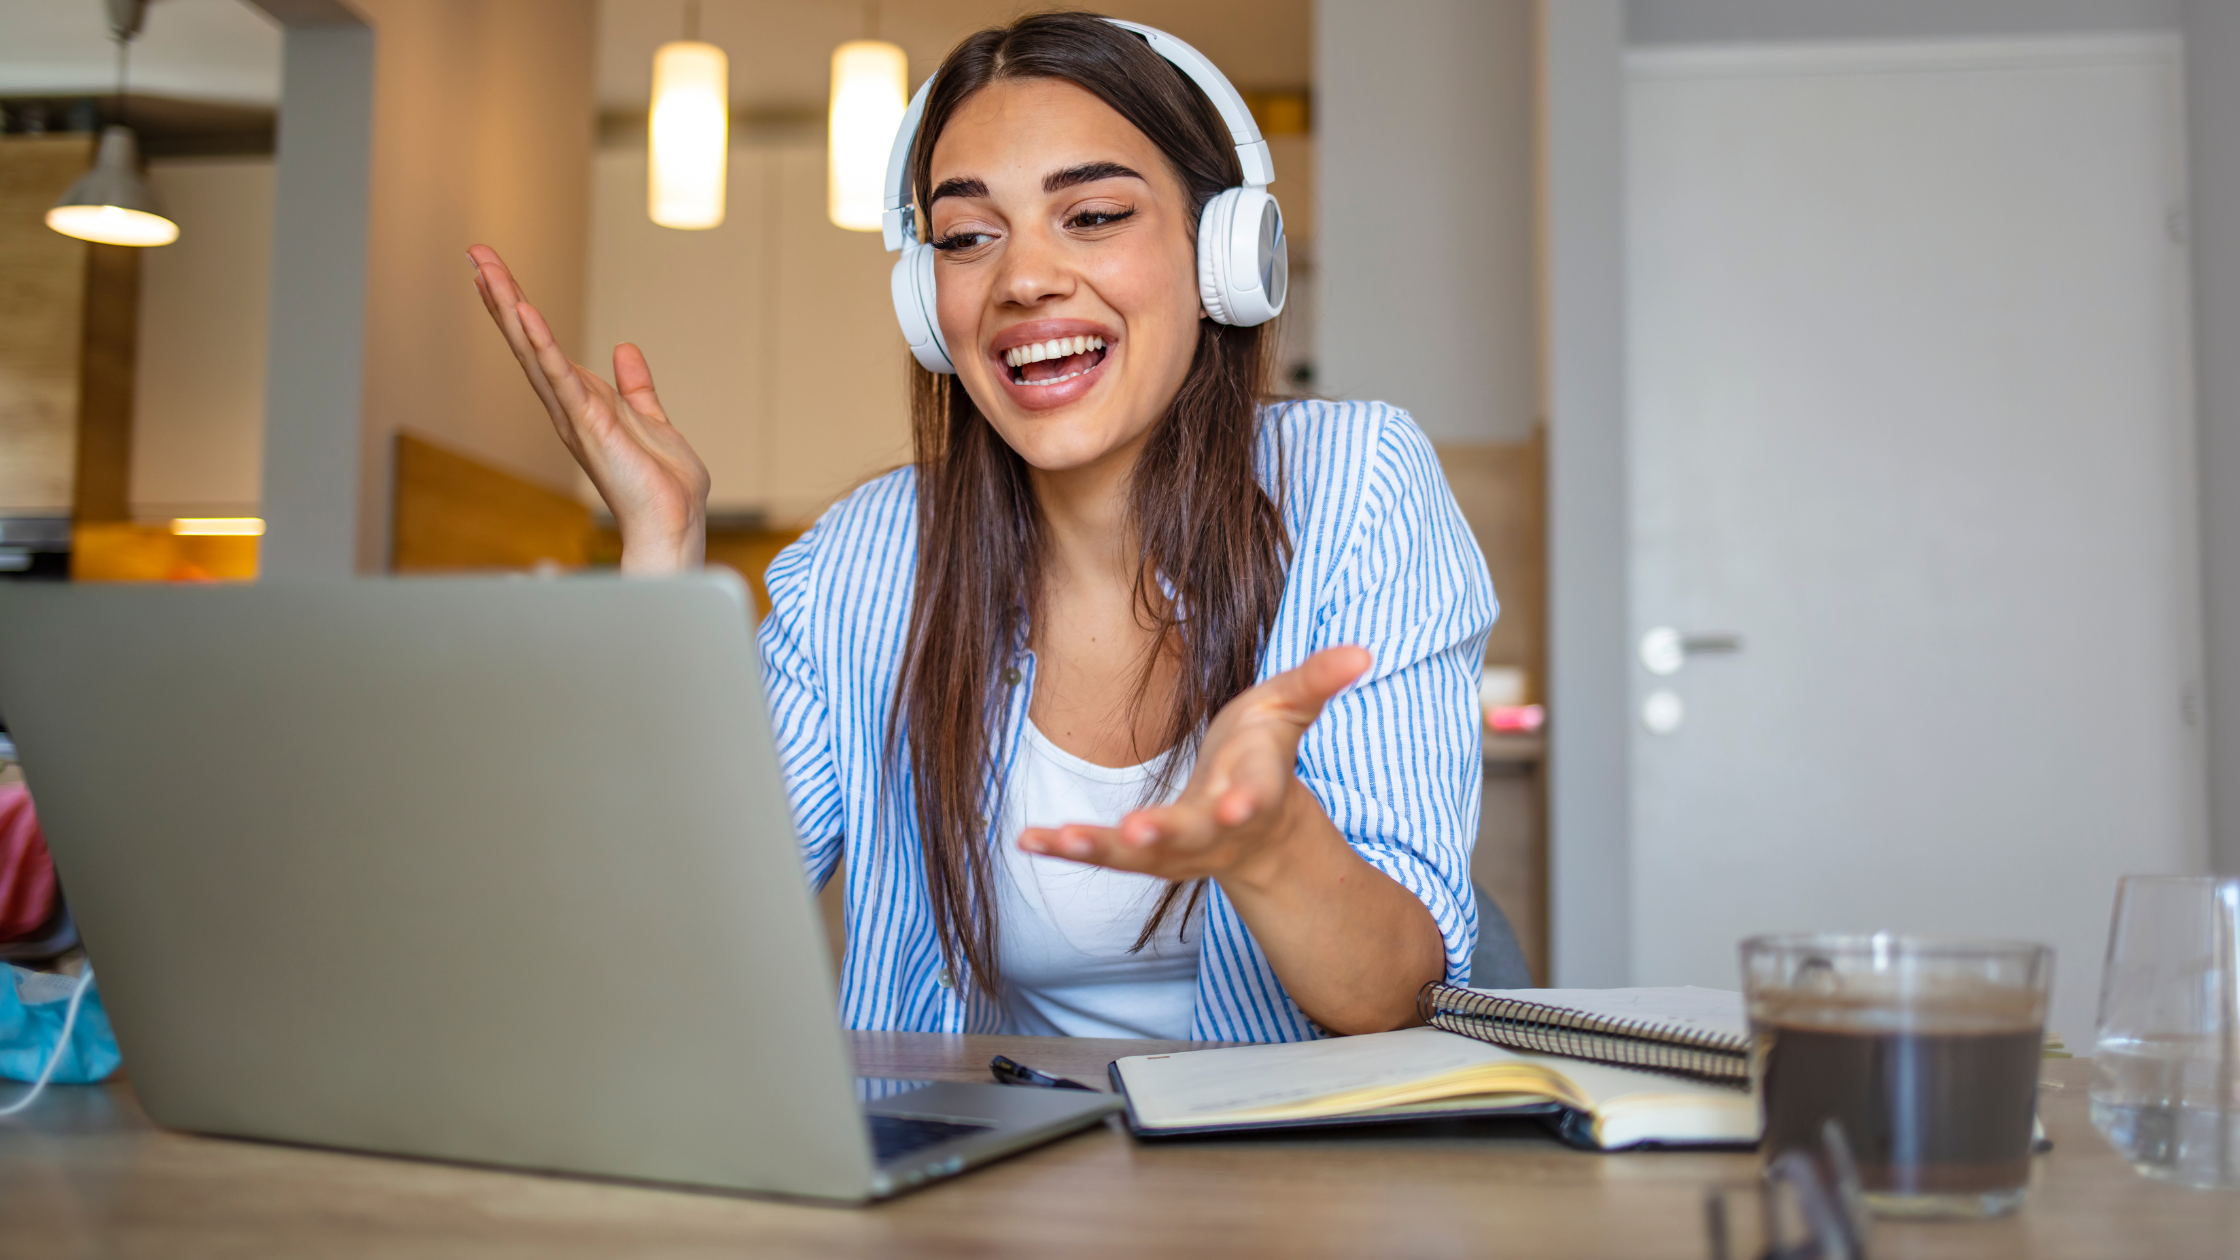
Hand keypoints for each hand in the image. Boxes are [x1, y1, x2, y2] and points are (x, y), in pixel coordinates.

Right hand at [468, 244, 709, 573]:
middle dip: (502, 296)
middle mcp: (568, 407)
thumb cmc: (663, 484)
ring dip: (511, 308)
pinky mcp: (589, 424)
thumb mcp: (651, 419)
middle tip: (477, 253)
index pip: (543, 346)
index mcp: (582, 402)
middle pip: (527, 341)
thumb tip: (625, 348)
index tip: (495, 274)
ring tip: (486, 269)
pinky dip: (542, 344)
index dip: (519, 309)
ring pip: (535, 351)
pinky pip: (561, 376)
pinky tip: (524, 314)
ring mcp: (574, 415)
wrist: (674, 522)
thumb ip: (636, 386)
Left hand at [1017, 645, 1371, 886]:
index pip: (1257, 794)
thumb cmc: (1264, 755)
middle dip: (1167, 834)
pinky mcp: (1142, 853)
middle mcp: (1216, 827)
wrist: (1254, 829)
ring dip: (1100, 848)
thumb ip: (1318, 680)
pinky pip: (1101, 855)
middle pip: (1193, 835)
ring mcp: (1178, 848)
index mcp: (1254, 787)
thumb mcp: (1291, 708)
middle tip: (1138, 832)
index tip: (1237, 804)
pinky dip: (1066, 848)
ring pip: (1139, 856)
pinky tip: (1028, 840)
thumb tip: (1363, 650)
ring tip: (1059, 838)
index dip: (1248, 799)